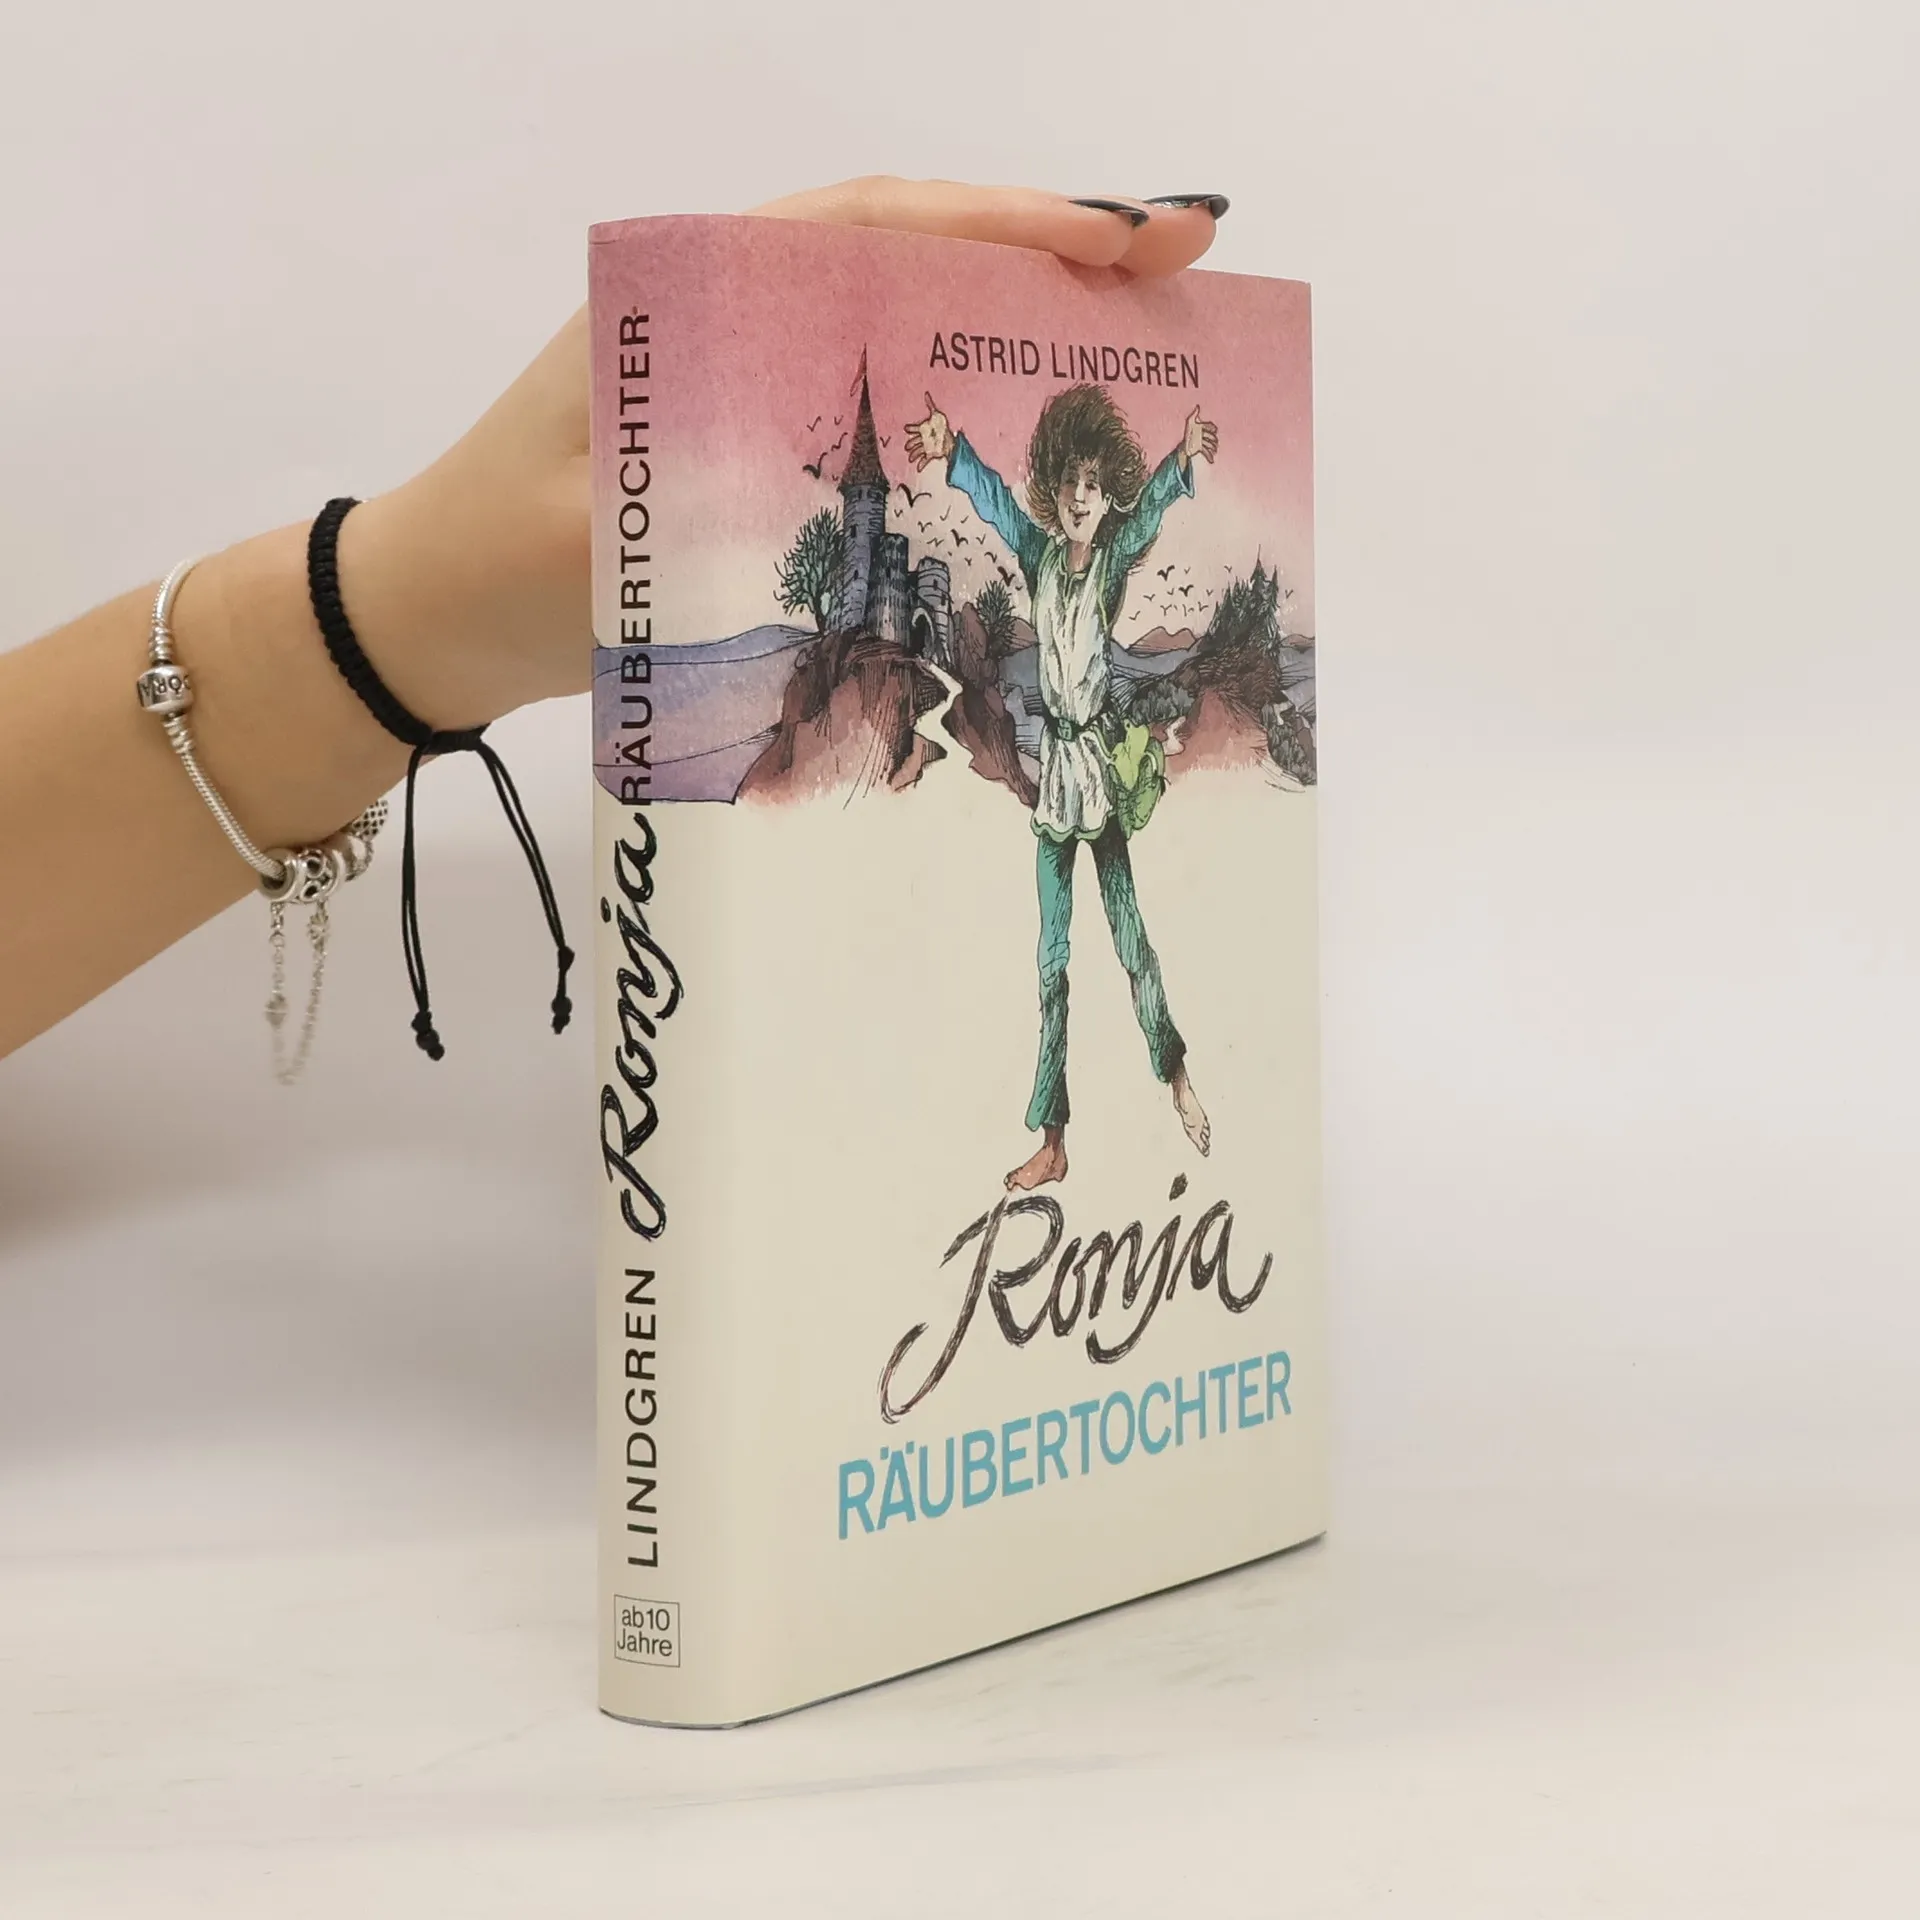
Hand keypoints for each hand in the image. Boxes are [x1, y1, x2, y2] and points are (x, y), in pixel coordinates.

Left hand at [342, 180, 1224, 728]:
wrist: (425, 620)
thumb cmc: (495, 568)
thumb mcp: (594, 540)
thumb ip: (702, 509)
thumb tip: (847, 506)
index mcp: (691, 291)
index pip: (874, 226)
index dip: (1009, 227)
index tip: (1128, 238)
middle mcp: (730, 311)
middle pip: (912, 256)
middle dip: (1047, 259)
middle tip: (1182, 275)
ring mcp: (746, 375)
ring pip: (905, 322)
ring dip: (1016, 328)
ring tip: (1139, 347)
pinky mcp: (755, 444)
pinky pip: (880, 403)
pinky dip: (959, 407)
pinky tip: (1028, 437)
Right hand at [905, 394, 953, 470]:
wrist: (949, 439)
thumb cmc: (942, 426)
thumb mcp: (937, 415)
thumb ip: (931, 405)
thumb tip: (926, 394)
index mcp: (922, 429)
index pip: (914, 429)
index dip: (911, 428)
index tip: (906, 428)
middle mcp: (922, 439)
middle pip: (913, 442)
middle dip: (910, 444)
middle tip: (907, 447)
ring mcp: (925, 447)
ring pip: (917, 452)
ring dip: (913, 455)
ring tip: (911, 459)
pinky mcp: (930, 454)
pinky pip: (924, 460)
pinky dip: (921, 465)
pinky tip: (918, 469)